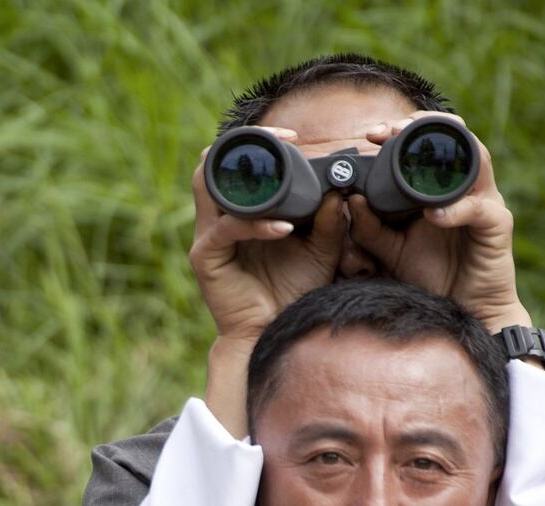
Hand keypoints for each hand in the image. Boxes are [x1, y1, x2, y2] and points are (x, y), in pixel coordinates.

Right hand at [188, 127, 348, 343]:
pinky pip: (227, 229)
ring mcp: (207, 237)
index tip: (293, 134)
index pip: (234, 162)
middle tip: (285, 141)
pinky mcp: (206, 258)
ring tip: (283, 179)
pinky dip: (256, 225)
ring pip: (208, 187)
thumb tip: (339, 187)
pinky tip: (283, 228)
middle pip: (211, 164)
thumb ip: (327, 221)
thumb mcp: (320, 251)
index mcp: (238, 210)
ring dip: (246, 180)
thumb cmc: (292, 292)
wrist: (273, 332)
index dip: (259, 141)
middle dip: (247, 146)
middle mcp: (216, 218)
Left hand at [347, 113, 530, 331]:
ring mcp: (485, 203)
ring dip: (445, 157)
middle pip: (456, 140)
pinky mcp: (497, 226)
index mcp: (441, 186)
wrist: (463, 312)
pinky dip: (457, 209)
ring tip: (413, 159)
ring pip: (476, 161)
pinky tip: (434, 215)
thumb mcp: (391, 251)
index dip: (403, 130)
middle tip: (392, 130)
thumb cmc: (431, 276)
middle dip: (424, 129)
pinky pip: (480, 209)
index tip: (371, 134)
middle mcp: (467, 187)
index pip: (429, 144)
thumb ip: (370, 228)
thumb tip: (351, 199)